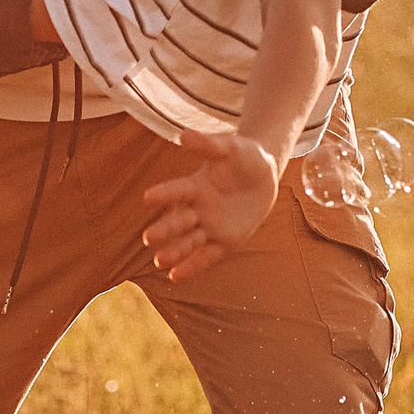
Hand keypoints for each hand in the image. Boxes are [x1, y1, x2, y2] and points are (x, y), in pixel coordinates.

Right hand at [140, 129, 282, 281]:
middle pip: (179, 221)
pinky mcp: (224, 242)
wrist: (265, 176)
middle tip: (149, 238)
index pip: (178, 190)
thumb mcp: (230, 147)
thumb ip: (208, 144)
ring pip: (188, 241)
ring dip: (175, 251)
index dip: (165, 193)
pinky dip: (192, 266)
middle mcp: (198, 208)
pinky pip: (207, 256)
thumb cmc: (244, 157)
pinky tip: (175, 277)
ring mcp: (210, 227)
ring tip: (160, 261)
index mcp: (196, 185)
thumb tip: (182, 136)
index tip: (148, 197)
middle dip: (165, 229)